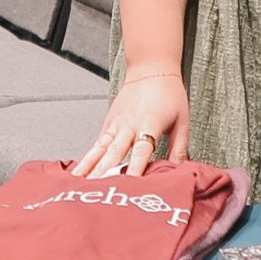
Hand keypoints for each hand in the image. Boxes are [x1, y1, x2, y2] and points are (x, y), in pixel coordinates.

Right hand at [71, 72, 187, 178]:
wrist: (150, 68)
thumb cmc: (169, 94)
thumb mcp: (182, 121)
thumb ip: (180, 148)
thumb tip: (180, 172)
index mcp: (150, 124)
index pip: (141, 151)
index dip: (135, 169)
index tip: (129, 186)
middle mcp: (129, 125)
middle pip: (115, 152)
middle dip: (105, 173)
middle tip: (97, 191)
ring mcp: (116, 123)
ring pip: (100, 148)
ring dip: (90, 166)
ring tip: (78, 183)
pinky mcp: (109, 122)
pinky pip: (97, 143)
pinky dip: (88, 157)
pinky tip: (79, 172)